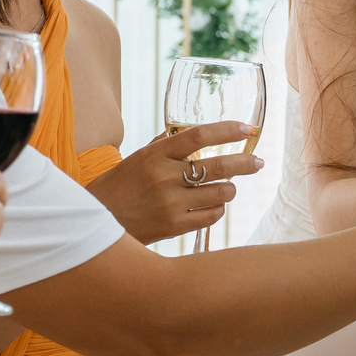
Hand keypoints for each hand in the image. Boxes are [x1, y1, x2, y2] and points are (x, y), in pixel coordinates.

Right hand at [86, 121, 263, 244]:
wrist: (97, 223)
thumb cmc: (117, 187)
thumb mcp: (136, 159)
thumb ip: (162, 147)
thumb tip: (188, 134)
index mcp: (155, 154)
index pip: (199, 135)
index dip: (227, 130)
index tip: (247, 128)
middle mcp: (164, 177)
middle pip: (218, 166)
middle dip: (245, 163)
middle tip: (258, 162)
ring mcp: (170, 203)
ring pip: (220, 193)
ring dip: (229, 190)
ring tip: (227, 188)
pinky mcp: (174, 227)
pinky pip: (212, 216)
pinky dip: (217, 210)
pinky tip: (212, 206)